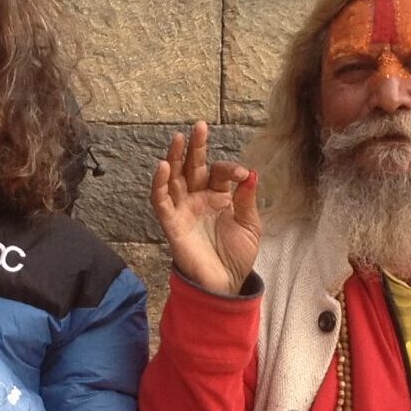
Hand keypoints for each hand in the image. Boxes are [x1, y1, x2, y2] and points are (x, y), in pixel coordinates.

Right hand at [150, 121, 261, 295]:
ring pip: (174, 178)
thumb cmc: (237, 255)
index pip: (219, 172)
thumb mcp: (250, 225)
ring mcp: (184, 209)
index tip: (242, 175)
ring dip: (175, 158)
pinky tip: (163, 167)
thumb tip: (251, 173)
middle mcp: (198, 198)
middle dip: (196, 147)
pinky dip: (159, 184)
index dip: (230, 169)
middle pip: (193, 167)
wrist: (225, 283)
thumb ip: (247, 200)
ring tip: (179, 138)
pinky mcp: (172, 223)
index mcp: (219, 196)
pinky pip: (161, 201)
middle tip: (199, 126)